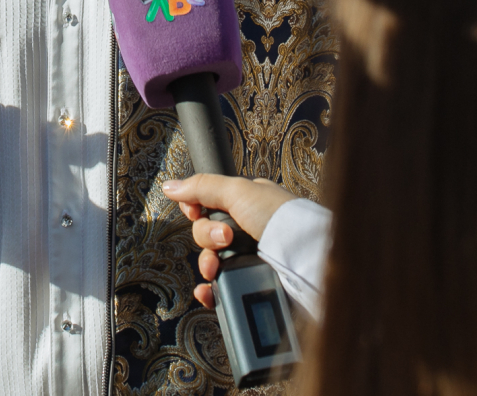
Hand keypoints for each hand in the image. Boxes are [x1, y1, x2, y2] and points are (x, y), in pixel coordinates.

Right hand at [161, 174, 295, 309]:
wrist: (305, 258)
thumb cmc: (280, 219)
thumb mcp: (239, 191)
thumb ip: (202, 187)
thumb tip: (170, 186)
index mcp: (246, 204)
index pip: (207, 205)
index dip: (195, 209)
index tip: (196, 212)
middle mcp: (246, 230)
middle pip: (205, 234)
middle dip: (207, 237)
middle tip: (226, 238)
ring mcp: (248, 258)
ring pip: (211, 262)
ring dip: (207, 264)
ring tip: (217, 268)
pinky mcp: (250, 283)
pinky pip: (220, 289)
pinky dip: (210, 291)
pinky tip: (208, 291)